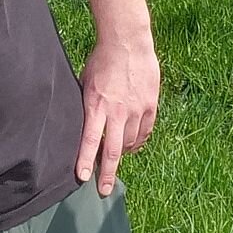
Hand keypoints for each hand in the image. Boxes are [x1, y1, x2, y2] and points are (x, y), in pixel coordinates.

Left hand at [74, 34, 161, 196]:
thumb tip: (84, 128)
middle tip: (102, 190)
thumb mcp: (86, 83)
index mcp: (97, 105)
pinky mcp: (150, 105)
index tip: (82, 178)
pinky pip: (144, 133)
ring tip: (115, 158)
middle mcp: (117, 111)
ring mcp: (136, 110)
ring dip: (122, 153)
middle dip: (107, 173)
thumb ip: (87, 107)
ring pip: (130, 143)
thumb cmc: (102, 61)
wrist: (128, 42)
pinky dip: (137, 143)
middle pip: (113, 150)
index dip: (86, 161)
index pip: (90, 140)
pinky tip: (132, 146)